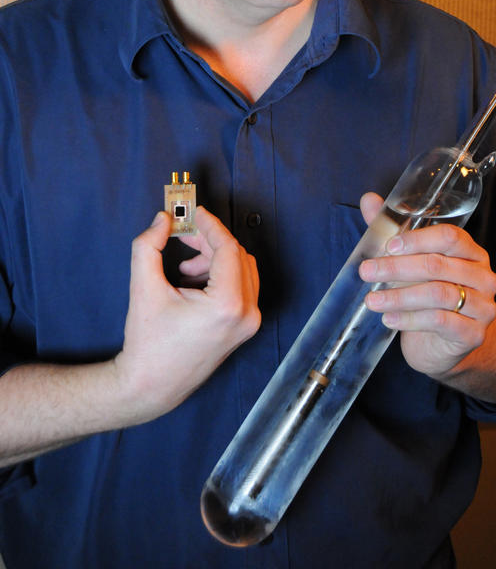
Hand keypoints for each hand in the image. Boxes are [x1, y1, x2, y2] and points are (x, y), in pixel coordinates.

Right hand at [113, 206, 259, 420]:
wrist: (151, 386)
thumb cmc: (148, 342)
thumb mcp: (143, 287)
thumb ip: (148, 245)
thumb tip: (163, 220)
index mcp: (227, 305)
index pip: (227, 247)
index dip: (210, 225)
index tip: (193, 212)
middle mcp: (246, 314)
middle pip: (237, 255)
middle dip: (210, 240)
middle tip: (183, 233)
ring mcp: (249, 323)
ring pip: (242, 269)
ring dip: (215, 257)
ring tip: (184, 265)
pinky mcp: (245, 327)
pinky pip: (241, 286)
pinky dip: (220, 274)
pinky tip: (192, 280)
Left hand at [358, 193, 495, 381]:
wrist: (445, 346)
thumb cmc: (428, 296)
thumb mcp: (412, 264)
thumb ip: (393, 233)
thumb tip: (369, 200)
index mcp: (471, 252)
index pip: (449, 236)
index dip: (417, 239)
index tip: (388, 246)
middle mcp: (483, 277)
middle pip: (438, 265)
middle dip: (397, 268)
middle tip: (367, 272)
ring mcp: (483, 306)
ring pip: (438, 294)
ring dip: (399, 296)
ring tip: (371, 300)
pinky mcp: (474, 334)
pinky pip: (440, 322)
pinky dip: (410, 320)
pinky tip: (389, 319)